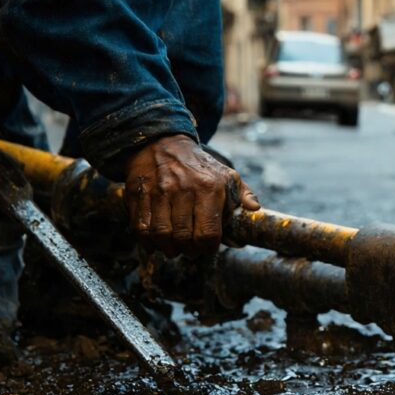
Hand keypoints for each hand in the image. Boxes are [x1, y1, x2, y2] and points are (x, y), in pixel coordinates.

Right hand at [125, 135, 259, 256]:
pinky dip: (148, 241)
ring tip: (175, 248)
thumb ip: (243, 194)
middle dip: (189, 251)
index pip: (208, 233)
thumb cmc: (199, 166)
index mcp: (208, 188)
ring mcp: (159, 193)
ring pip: (161, 235)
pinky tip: (156, 242)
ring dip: (169, 248)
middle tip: (191, 251)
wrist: (163, 144)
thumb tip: (255, 208)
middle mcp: (183, 190)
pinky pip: (141, 227)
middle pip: (184, 237)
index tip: (207, 248)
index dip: (208, 248)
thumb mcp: (226, 175)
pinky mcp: (139, 195)